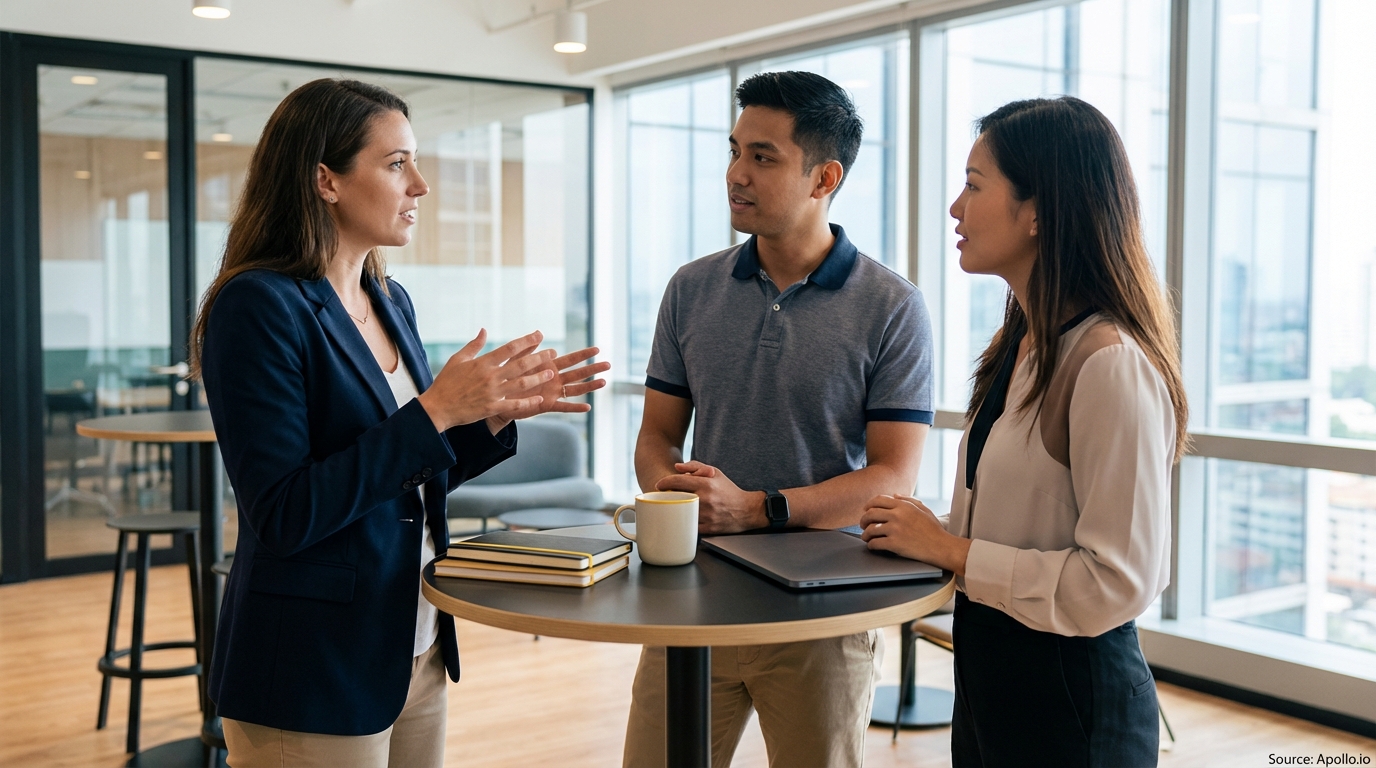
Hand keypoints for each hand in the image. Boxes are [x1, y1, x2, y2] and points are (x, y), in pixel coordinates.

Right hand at [416, 329, 553, 431]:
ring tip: (551, 373)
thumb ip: (473, 345)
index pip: (509, 348)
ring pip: (520, 384)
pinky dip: (527, 403)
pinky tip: (540, 400)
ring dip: (537, 378)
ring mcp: (492, 393)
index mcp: (482, 362)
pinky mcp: (491, 408)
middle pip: (520, 365)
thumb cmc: (446, 382)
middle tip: (553, 354)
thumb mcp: (457, 359)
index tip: (539, 335)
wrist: (437, 407)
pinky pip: (513, 405)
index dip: (526, 341)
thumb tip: (484, 330)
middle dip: (539, 358)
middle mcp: (490, 376)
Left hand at [493, 345, 610, 425]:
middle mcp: (555, 379)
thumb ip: (528, 348)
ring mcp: (553, 392)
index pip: (571, 359)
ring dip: (589, 386)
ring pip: (575, 389)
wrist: (499, 397)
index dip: (583, 354)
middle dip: (593, 368)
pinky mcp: (547, 405)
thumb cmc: (508, 376)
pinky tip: (587, 407)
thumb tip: (540, 333)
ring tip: (604, 381)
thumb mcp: (518, 359)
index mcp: (549, 366)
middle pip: (578, 373)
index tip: (597, 349)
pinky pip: (563, 407)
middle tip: (608, 364)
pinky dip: (575, 407)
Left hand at [656, 461, 765, 533]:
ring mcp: (706, 515)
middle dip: (669, 496)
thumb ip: (695, 466)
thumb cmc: (728, 490)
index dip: (664, 482)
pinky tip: (684, 518)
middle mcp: (705, 499)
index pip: (678, 481)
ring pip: (681, 512)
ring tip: (675, 506)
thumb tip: (677, 467)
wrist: (747, 510)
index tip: (659, 485)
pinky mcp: (708, 528)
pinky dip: (685, 521)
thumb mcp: (715, 473)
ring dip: (675, 509)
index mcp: (706, 484)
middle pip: (676, 497)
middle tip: (666, 496)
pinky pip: (689, 525)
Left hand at [860, 495, 969, 574]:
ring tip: (866, 537)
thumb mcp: (924, 509)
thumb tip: (894, 495)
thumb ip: (909, 500)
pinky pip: (875, 543)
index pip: (878, 500)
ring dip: (865, 534)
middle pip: (870, 514)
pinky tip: (873, 546)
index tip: (866, 511)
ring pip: (870, 529)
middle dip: (863, 520)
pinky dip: (871, 545)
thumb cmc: (933, 529)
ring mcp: (895, 529)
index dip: (868, 505)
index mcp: (903, 506)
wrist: (941, 546)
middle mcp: (897, 515)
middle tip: (862, 525)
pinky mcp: (894, 543)